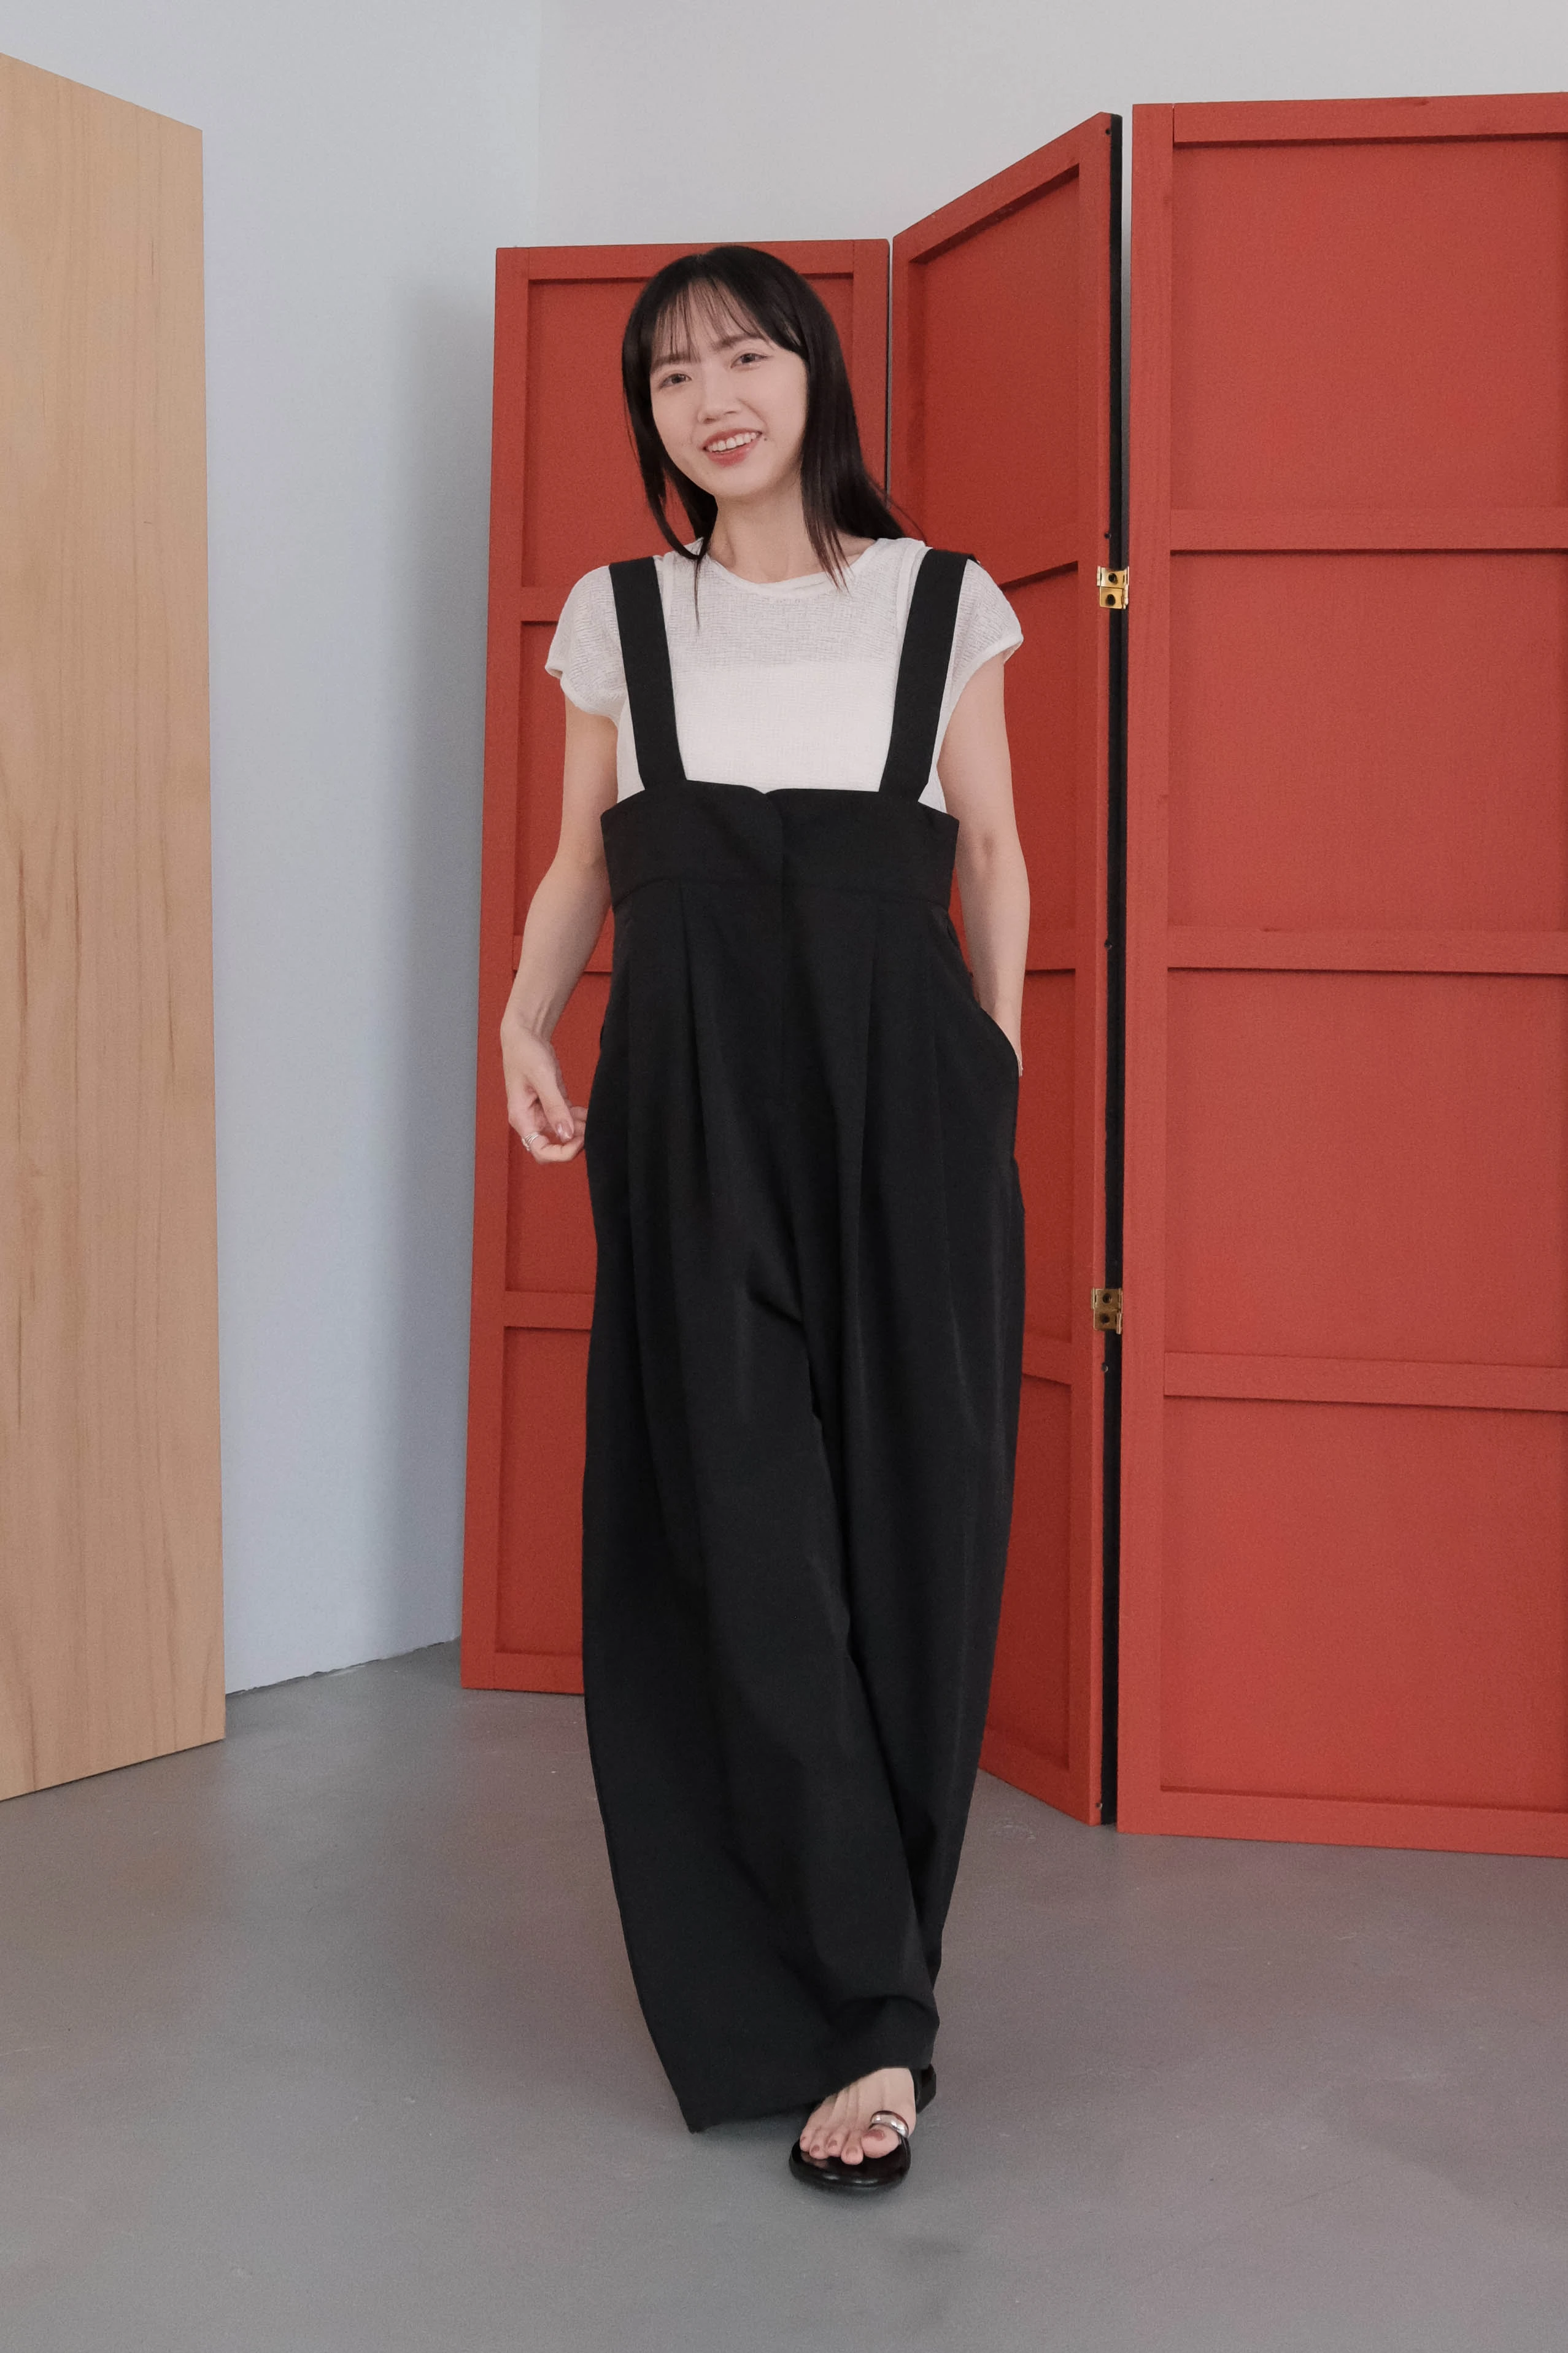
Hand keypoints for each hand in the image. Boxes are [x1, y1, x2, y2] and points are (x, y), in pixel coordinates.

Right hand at [502, 1021, 586, 1164]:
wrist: (524, 1034)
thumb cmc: (525, 1053)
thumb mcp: (543, 1078)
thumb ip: (555, 1107)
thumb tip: (566, 1135)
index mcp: (522, 1118)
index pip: (540, 1151)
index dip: (561, 1153)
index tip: (580, 1141)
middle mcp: (531, 1119)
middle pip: (553, 1146)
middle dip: (573, 1142)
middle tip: (591, 1128)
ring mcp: (541, 1112)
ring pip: (563, 1133)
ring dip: (579, 1130)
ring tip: (594, 1119)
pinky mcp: (552, 1103)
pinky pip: (568, 1118)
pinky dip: (580, 1118)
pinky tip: (590, 1112)